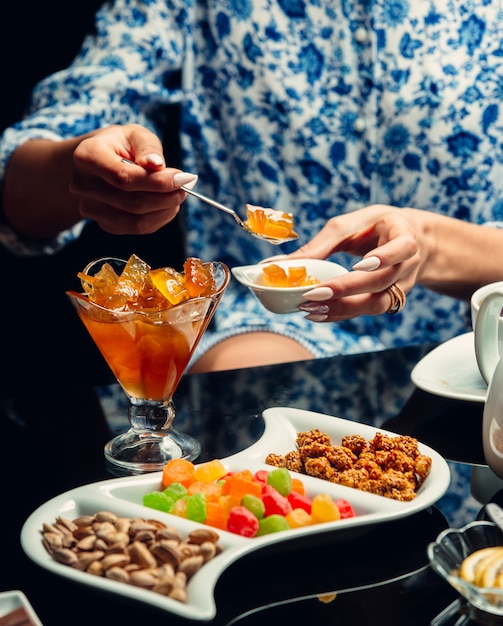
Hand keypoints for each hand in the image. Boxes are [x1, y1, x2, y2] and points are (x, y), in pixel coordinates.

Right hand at [71, 124, 196, 233]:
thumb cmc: (124, 146)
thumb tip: (156, 165)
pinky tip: (165, 205)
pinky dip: (157, 219)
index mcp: (87, 156)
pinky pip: (136, 230)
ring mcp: (90, 208)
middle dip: (165, 197)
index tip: (182, 178)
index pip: (123, 178)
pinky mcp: (104, 223)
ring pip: (135, 222)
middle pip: (131, 203)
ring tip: (177, 195)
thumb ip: (148, 148)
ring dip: (164, 211)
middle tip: (185, 186)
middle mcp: (82, 184)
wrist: (104, 161)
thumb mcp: (137, 135)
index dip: (156, 182)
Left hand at [285, 205, 424, 320]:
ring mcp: (402, 285)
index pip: (403, 248)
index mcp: (405, 235)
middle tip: (314, 293)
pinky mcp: (390, 300)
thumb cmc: (374, 227)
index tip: (361, 264)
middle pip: (383, 282)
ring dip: (344, 308)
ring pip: (378, 303)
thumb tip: (276, 263)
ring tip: (311, 308)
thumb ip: (320, 245)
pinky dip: (342, 314)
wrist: (410, 240)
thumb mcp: (350, 225)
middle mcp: (408, 264)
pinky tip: (317, 314)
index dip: (385, 257)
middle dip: (347, 289)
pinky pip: (368, 311)